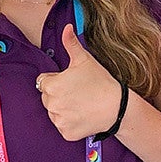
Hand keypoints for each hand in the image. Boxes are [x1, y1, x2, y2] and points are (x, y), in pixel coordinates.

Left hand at [36, 24, 121, 140]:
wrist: (117, 107)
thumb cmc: (100, 81)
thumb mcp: (85, 59)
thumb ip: (71, 43)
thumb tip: (67, 27)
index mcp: (51, 85)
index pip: (44, 81)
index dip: (57, 79)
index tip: (71, 81)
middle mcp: (51, 104)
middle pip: (47, 97)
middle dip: (58, 94)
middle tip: (77, 92)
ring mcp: (58, 120)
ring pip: (54, 112)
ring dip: (63, 109)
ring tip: (81, 104)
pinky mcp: (66, 134)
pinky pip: (63, 127)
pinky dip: (70, 123)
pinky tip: (82, 116)